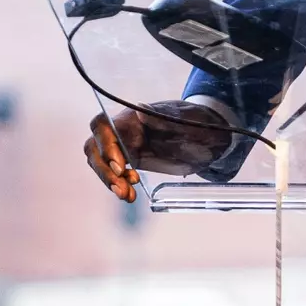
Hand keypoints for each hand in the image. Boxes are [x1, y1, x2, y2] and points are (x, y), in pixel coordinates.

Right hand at [85, 100, 228, 202]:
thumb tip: (139, 110)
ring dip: (109, 181)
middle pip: (94, 147)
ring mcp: (126, 147)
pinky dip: (119, 187)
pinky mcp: (132, 162)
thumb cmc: (196, 122)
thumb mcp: (184, 118)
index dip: (104, 143)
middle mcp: (123, 131)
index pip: (102, 125)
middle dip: (102, 169)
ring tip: (127, 195)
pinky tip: (130, 195)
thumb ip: (161, 117)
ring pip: (101, 164)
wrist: (210, 136)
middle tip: (121, 185)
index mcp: (131, 116)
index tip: (120, 162)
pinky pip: (115, 176)